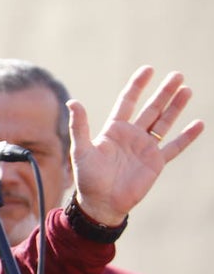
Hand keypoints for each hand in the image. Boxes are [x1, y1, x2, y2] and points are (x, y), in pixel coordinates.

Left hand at [69, 66, 203, 225]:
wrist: (101, 204)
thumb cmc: (87, 178)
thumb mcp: (82, 150)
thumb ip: (79, 126)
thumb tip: (73, 101)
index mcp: (114, 130)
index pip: (128, 101)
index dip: (137, 85)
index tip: (148, 69)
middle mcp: (132, 135)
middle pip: (151, 108)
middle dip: (164, 92)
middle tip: (177, 75)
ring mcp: (145, 148)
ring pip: (164, 122)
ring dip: (176, 107)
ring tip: (187, 90)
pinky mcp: (156, 163)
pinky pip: (174, 147)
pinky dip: (187, 136)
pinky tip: (199, 124)